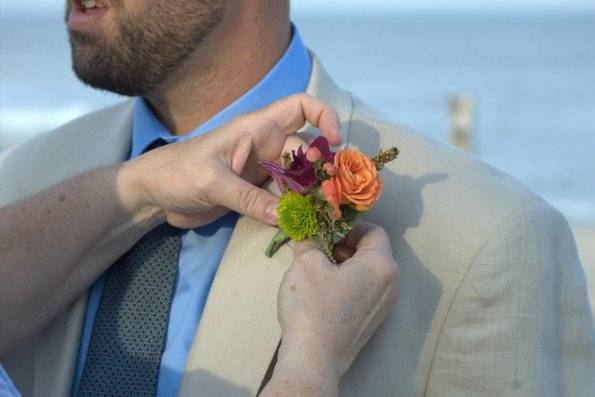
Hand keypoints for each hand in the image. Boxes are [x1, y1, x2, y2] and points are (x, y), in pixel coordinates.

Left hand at [120, 94, 340, 227]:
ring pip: (299, 175)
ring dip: (312, 191)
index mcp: (256, 129)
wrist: (154, 194)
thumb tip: (286, 217)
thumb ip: (248, 199)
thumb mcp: (212, 182)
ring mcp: (262, 170)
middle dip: (322, 167)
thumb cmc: (177, 172)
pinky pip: (285, 196)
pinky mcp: (256, 192)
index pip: (300, 107)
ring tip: (321, 210)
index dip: (323, 116)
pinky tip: (302, 220)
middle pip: (307, 148)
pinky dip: (296, 206)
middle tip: (331, 194)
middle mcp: (265, 146)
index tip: (335, 142)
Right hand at [264, 223, 398, 395]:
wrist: (314, 360)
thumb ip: (310, 239)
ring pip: (367, 272)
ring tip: (318, 271)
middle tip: (317, 250)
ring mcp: (384, 306)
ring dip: (344, 265)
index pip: (373, 230)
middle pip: (371, 251)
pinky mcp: (372, 321)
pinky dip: (347, 284)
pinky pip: (364, 291)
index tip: (324, 232)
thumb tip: (308, 229)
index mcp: (382, 265)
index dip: (347, 226)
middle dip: (343, 246)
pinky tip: (323, 293)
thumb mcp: (306, 263)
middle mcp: (391, 284)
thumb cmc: (313, 307)